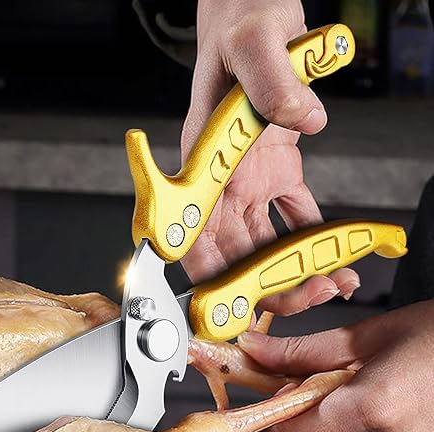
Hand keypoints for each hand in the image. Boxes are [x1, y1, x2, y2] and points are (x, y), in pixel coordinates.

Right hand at [181, 0, 359, 313]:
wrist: (255, 12)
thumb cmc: (241, 22)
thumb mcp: (256, 43)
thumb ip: (272, 81)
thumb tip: (303, 119)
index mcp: (202, 161)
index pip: (191, 233)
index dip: (203, 274)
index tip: (220, 306)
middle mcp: (221, 182)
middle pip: (233, 254)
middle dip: (264, 287)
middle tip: (305, 297)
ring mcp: (248, 182)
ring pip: (263, 247)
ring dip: (293, 273)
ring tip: (331, 284)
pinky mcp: (276, 174)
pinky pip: (294, 220)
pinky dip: (314, 245)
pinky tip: (336, 259)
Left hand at [237, 301, 433, 431]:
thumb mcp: (366, 336)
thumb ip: (301, 353)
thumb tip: (254, 355)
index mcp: (374, 408)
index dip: (272, 423)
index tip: (277, 397)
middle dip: (308, 416)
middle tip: (330, 381)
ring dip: (340, 424)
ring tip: (373, 389)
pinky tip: (392, 406)